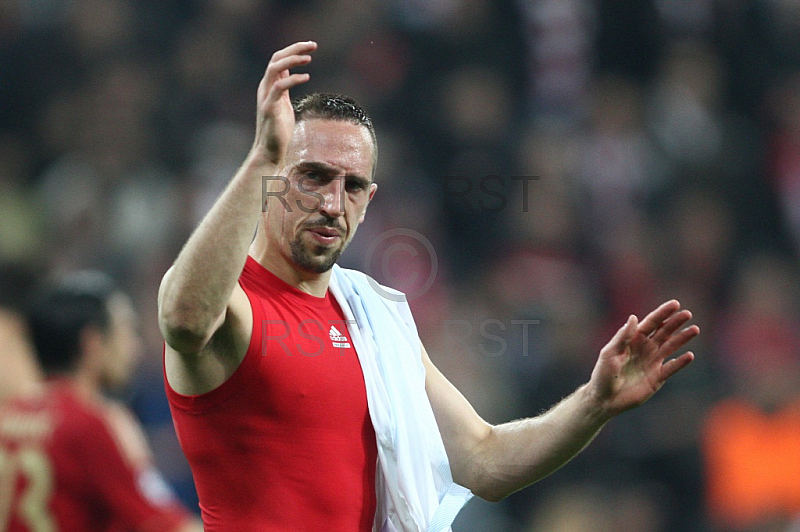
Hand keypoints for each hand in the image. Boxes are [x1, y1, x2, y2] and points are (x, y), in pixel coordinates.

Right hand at [253, 41, 316, 164]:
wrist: (269, 151)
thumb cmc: (278, 130)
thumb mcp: (283, 104)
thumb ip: (285, 88)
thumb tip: (292, 74)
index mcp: (269, 86)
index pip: (278, 60)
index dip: (293, 50)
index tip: (310, 46)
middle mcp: (265, 88)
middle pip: (276, 59)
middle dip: (294, 49)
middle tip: (313, 45)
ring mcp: (266, 97)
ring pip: (274, 68)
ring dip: (292, 60)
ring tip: (309, 58)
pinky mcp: (269, 108)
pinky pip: (280, 87)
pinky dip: (293, 79)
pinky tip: (306, 77)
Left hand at [588, 300, 698, 416]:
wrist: (605, 399)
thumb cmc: (603, 374)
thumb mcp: (610, 353)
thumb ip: (623, 337)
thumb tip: (634, 317)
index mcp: (633, 340)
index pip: (651, 323)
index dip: (662, 313)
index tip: (675, 304)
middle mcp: (645, 348)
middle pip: (664, 332)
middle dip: (675, 322)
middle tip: (688, 314)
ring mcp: (652, 362)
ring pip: (671, 347)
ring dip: (682, 338)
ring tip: (695, 330)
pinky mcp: (657, 378)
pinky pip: (671, 367)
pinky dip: (680, 362)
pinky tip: (689, 355)